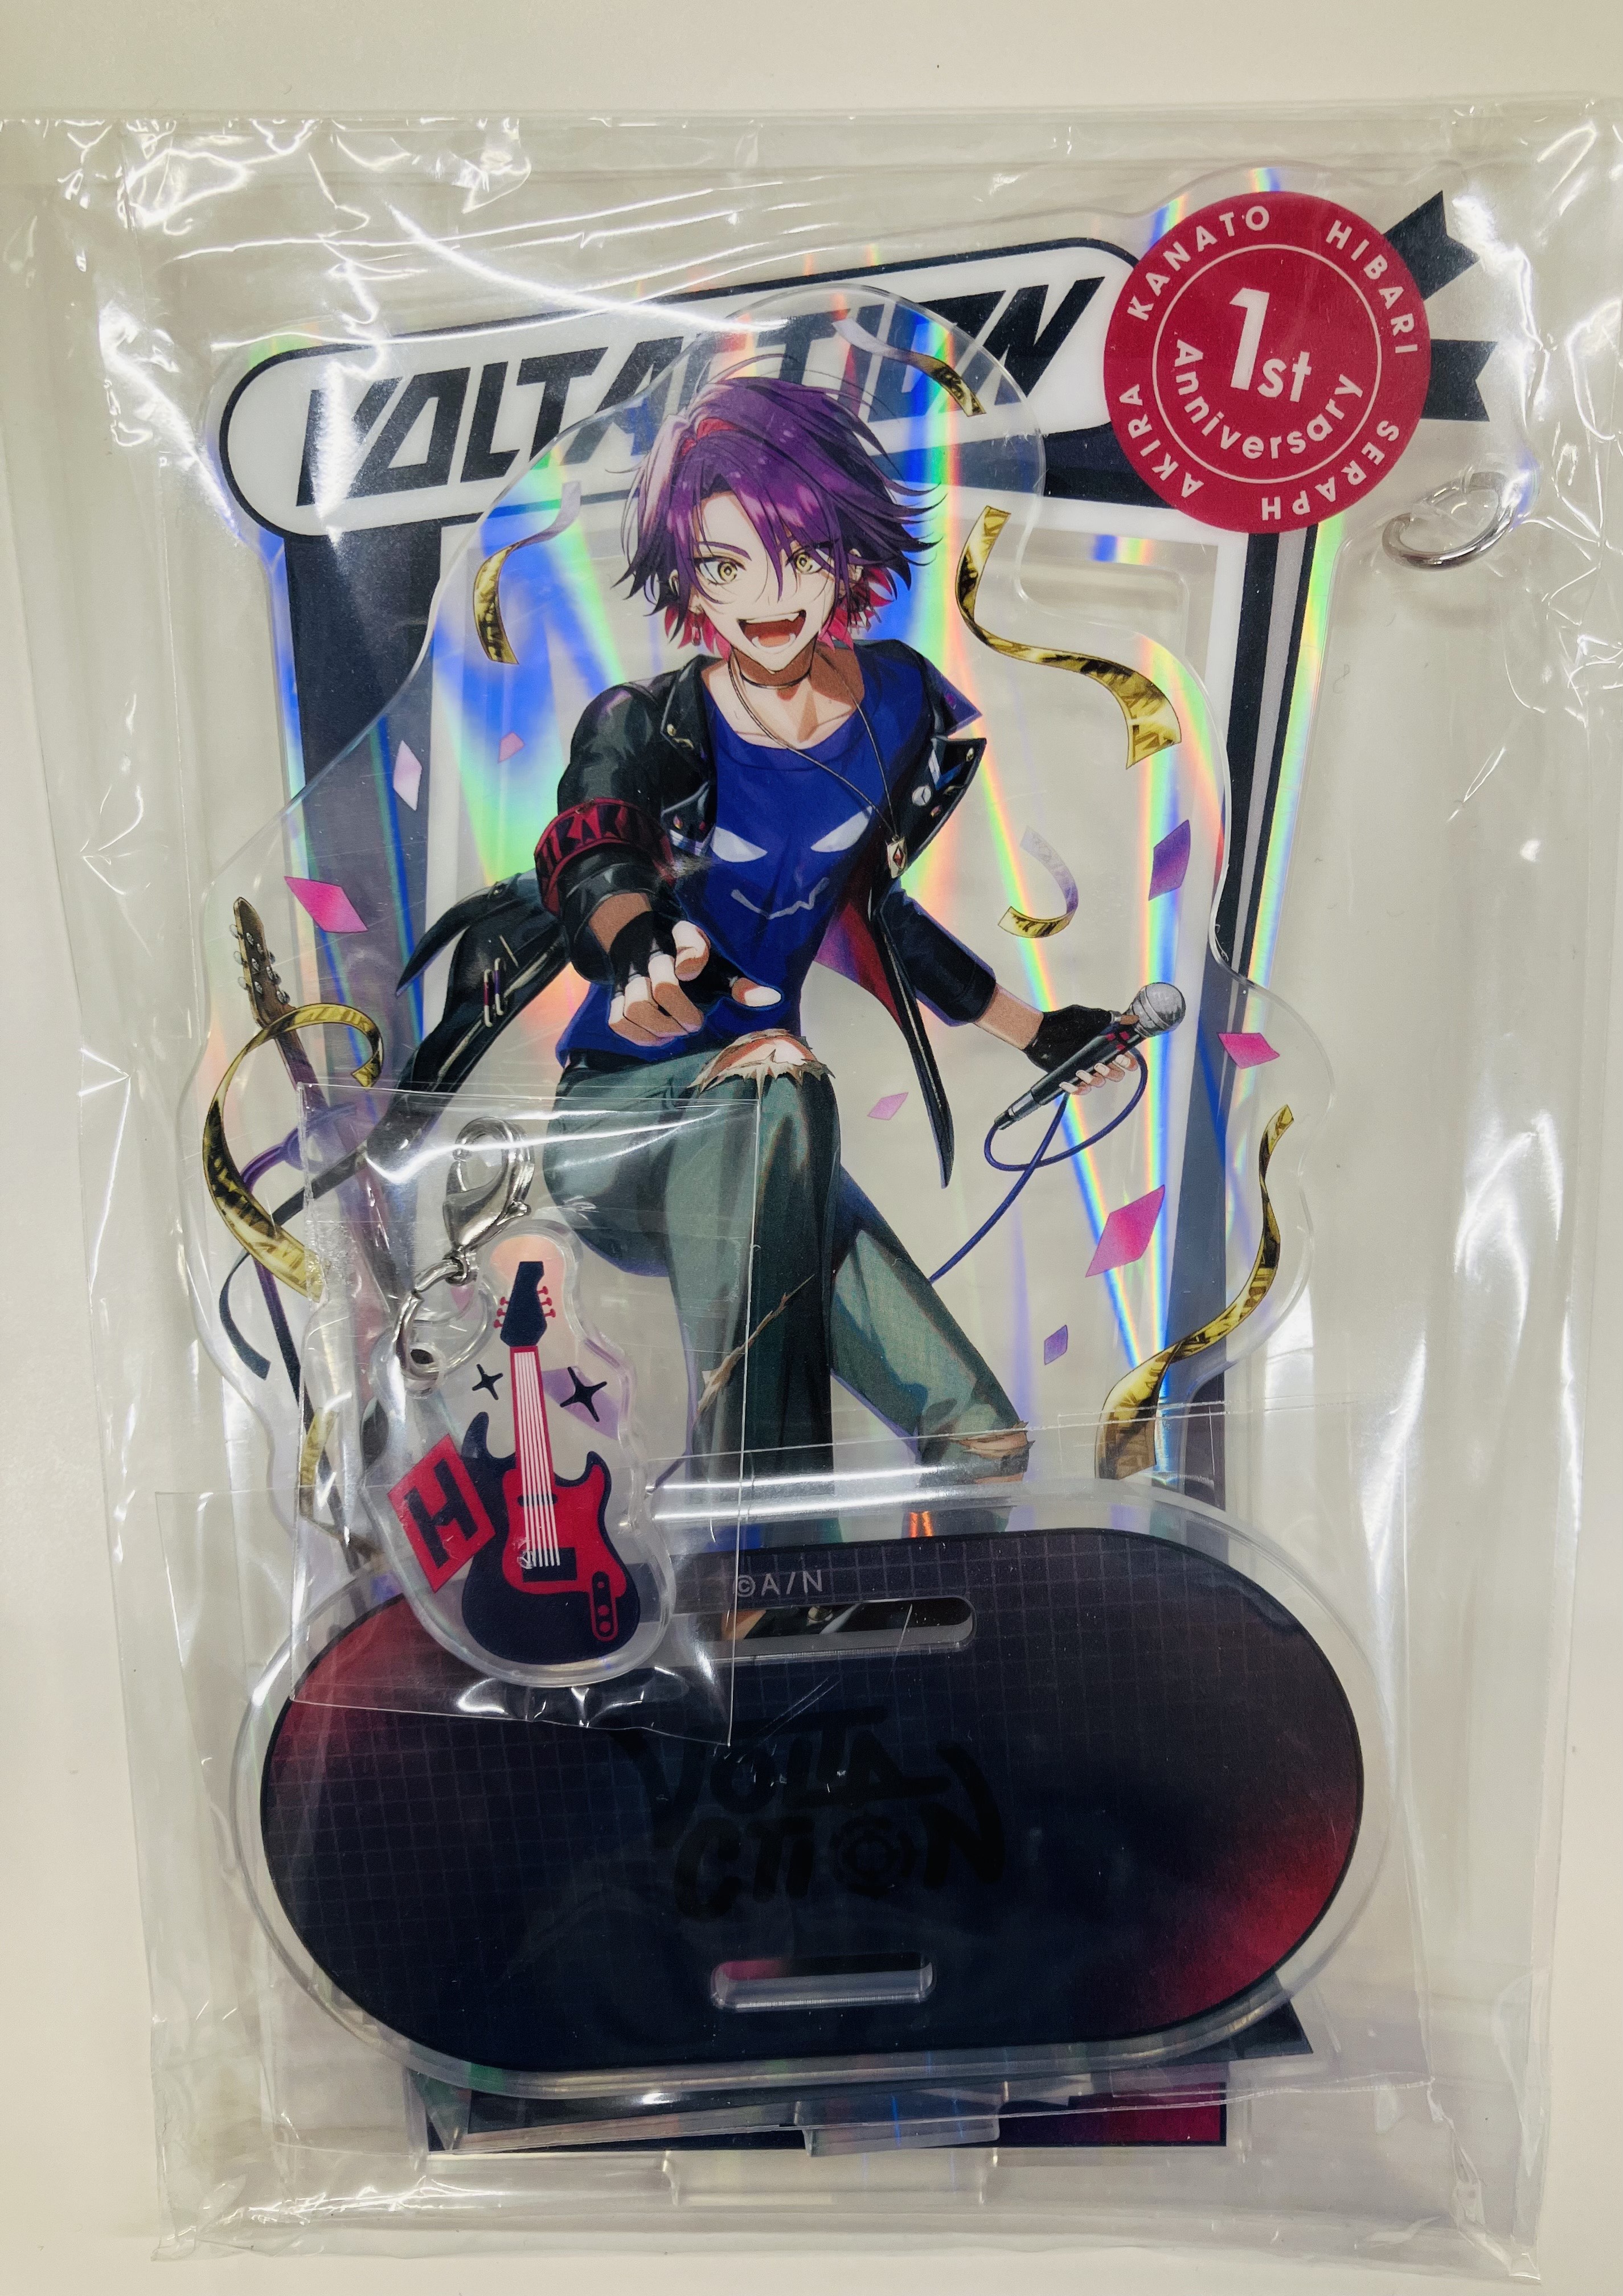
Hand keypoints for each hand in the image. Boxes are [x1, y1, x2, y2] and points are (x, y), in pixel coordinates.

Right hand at [608, 916, 776, 1043]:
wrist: (642, 938)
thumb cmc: (692, 961)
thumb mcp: (716, 966)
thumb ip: (741, 984)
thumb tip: (772, 999)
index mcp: (682, 938)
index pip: (688, 942)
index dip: (691, 957)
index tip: (690, 972)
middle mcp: (653, 954)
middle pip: (662, 988)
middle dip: (681, 1013)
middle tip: (694, 1024)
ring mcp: (630, 975)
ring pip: (635, 1006)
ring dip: (659, 1027)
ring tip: (675, 1032)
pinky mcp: (615, 993)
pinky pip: (617, 1020)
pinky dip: (638, 1035)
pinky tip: (657, 1038)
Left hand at [1022, 1001, 1135, 1092]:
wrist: (1038, 1032)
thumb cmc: (1061, 1022)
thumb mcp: (1087, 1017)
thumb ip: (1108, 1018)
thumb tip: (1131, 1019)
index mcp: (1104, 1045)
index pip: (1124, 1057)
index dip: (1128, 1061)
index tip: (1122, 1058)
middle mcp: (1097, 1058)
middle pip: (1116, 1074)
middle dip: (1111, 1072)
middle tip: (1099, 1064)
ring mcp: (1085, 1068)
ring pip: (1099, 1083)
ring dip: (1093, 1079)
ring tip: (1080, 1069)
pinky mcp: (1071, 1077)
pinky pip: (1080, 1090)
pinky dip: (1077, 1089)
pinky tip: (1069, 1081)